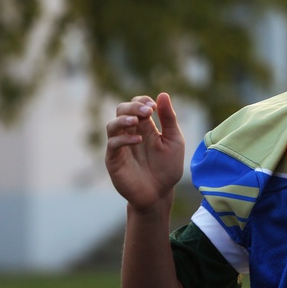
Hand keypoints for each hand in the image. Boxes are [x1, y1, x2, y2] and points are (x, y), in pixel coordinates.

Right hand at [105, 92, 184, 210]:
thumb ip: (169, 119)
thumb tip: (163, 94)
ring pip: (112, 125)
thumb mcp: (174, 140)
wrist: (160, 193)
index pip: (136, 105)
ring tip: (137, 121)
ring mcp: (120, 146)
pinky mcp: (114, 160)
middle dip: (133, 107)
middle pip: (121, 110)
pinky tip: (138, 140)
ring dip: (124, 119)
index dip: (142, 101)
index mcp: (144, 127)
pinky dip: (123, 139)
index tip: (154, 106)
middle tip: (148, 112)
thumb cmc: (168, 166)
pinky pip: (112, 144)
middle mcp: (130, 133)